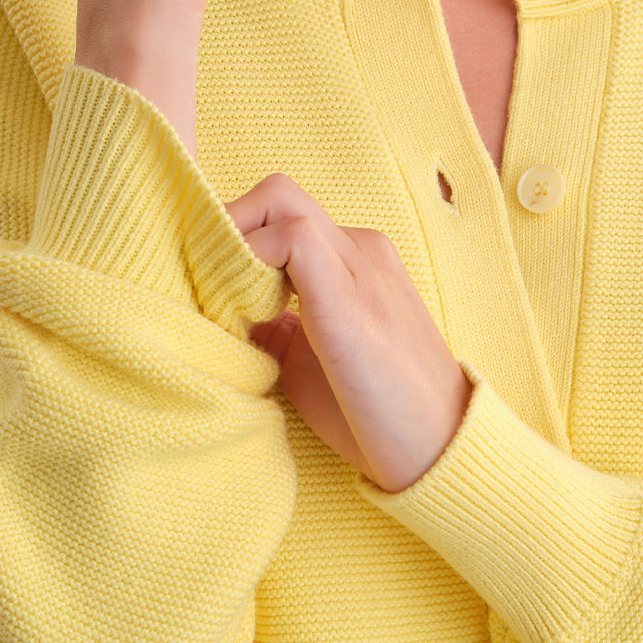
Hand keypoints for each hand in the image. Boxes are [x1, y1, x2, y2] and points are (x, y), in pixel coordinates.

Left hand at [230, 175, 473, 493]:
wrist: (442, 448)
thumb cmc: (379, 413)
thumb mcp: (311, 363)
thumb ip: (275, 329)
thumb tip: (223, 316)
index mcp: (355, 261)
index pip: (280, 216)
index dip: (232, 239)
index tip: (203, 283)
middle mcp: (359, 248)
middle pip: (277, 194)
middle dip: (226, 224)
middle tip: (200, 278)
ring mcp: (359, 266)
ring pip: (280, 203)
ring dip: (232, 240)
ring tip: (215, 298)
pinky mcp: (350, 295)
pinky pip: (290, 239)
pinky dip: (249, 259)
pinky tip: (238, 311)